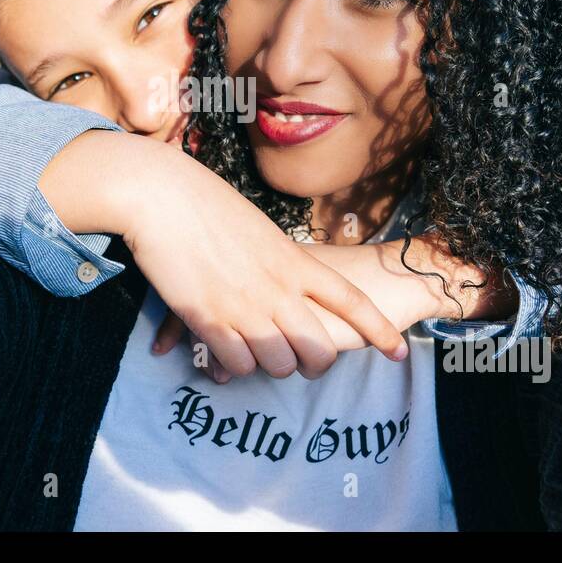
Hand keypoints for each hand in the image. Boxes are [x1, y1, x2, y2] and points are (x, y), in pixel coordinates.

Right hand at [152, 232, 520, 375]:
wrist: (162, 196)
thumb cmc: (205, 204)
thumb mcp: (258, 229)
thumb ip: (277, 259)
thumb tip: (286, 277)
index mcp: (294, 261)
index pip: (351, 301)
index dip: (379, 330)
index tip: (399, 352)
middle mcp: (277, 289)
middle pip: (319, 349)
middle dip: (316, 365)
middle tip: (303, 363)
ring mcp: (245, 307)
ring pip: (280, 366)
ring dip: (271, 366)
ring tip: (256, 352)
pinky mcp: (208, 320)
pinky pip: (237, 365)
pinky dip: (234, 366)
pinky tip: (225, 352)